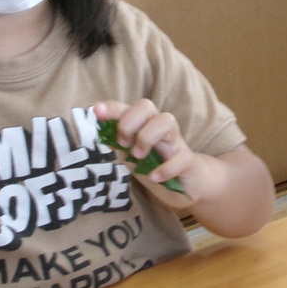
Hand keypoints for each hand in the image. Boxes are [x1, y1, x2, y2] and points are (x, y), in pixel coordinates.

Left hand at [93, 99, 211, 205]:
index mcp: (144, 126)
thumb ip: (120, 145)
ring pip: (166, 120)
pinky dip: (166, 169)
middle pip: (146, 105)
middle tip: (124, 143)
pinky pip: (181, 157)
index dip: (112, 108)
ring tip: (139, 157)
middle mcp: (159, 128)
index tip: (96, 112)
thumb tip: (100, 135)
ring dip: (147, 137)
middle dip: (129, 122)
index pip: (127, 109)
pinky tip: (154, 177)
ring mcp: (175, 142)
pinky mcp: (188, 160)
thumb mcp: (134, 156)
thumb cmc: (158, 165)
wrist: (190, 182)